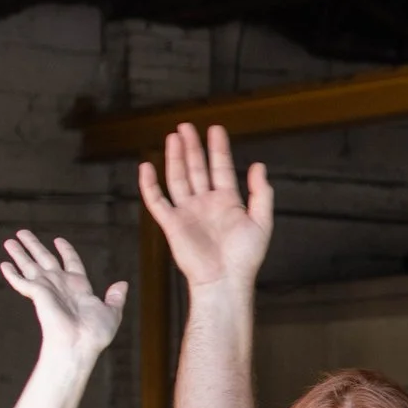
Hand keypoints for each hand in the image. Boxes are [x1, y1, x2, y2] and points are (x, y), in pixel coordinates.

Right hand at [1, 232, 125, 366]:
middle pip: (45, 259)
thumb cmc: (95, 333)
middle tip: (22, 232)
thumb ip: (116, 297)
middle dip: (34, 246)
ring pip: (30, 265)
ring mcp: (47, 289)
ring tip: (9, 241)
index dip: (65, 250)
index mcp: (79, 286)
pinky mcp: (37, 294)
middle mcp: (61, 285)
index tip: (58, 240)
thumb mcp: (111, 312)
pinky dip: (12, 273)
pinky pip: (21, 281)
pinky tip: (4, 264)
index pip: (71, 262)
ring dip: (19, 253)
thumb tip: (123, 283)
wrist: (79, 344)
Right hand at [136, 123, 271, 287]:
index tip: (216, 129)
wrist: (225, 280)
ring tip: (173, 137)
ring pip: (178, 178)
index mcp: (228, 202)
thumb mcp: (262, 222)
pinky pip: (157, 200)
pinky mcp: (171, 223)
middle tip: (187, 126)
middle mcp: (206, 203)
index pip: (221, 168)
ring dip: (175, 158)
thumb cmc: (245, 257)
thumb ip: (261, 194)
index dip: (218, 148)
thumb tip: (258, 165)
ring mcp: (188, 212)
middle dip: (192, 147)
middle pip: (197, 168)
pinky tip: (146, 167)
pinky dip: (149, 184)